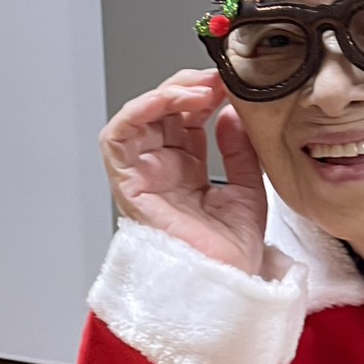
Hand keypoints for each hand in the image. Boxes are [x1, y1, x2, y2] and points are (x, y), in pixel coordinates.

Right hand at [100, 69, 266, 275]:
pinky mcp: (128, 184)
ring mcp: (143, 175)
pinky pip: (117, 137)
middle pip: (162, 111)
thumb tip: (231, 115)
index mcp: (187, 171)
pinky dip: (139, 110)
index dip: (205, 94)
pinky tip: (170, 101)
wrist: (227, 284)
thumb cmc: (233, 252)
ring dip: (166, 93)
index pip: (186, 118)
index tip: (230, 82)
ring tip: (200, 88)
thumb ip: (239, 151)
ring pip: (139, 116)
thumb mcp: (247, 189)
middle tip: (217, 79)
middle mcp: (162, 170)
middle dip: (188, 86)